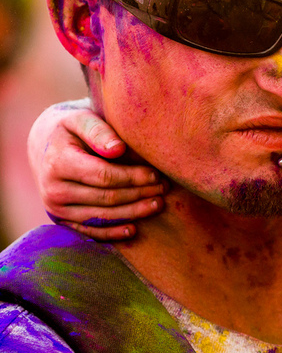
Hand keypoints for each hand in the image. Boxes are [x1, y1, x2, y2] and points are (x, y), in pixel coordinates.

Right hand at [28, 100, 166, 240]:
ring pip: (101, 216)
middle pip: (106, 198)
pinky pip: (88, 231)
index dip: (132, 177)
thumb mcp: (81, 119)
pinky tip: (133, 230)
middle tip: (164, 188)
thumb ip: (98, 131)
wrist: (46, 146)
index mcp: (58, 163)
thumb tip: (118, 149)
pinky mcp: (61, 219)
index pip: (103, 176)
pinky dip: (112, 233)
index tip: (155, 174)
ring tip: (157, 204)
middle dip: (138, 194)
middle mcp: (54, 189)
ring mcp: (56, 208)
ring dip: (132, 213)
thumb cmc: (71, 128)